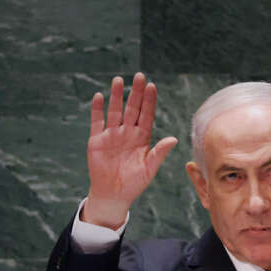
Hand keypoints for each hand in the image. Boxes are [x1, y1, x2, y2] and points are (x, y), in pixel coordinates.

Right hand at [83, 72, 177, 227]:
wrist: (113, 195)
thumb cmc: (134, 183)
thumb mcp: (149, 169)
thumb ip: (159, 153)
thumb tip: (174, 139)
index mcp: (142, 138)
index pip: (147, 115)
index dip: (149, 101)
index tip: (152, 86)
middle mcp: (127, 133)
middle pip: (132, 108)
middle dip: (136, 93)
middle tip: (139, 76)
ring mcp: (112, 135)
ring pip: (115, 111)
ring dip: (117, 96)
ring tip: (119, 80)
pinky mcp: (97, 140)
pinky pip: (97, 121)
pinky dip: (97, 109)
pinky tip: (99, 96)